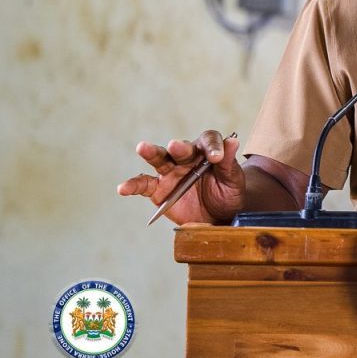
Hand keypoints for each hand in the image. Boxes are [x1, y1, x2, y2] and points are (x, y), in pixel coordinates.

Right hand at [117, 130, 245, 224]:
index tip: (217, 157)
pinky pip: (143, 185)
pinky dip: (132, 185)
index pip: (208, 140)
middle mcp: (186, 158)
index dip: (212, 146)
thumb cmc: (228, 194)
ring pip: (159, 159)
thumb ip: (229, 163)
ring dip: (151, 153)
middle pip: (180, 148)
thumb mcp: (233, 180)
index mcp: (207, 152)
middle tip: (176, 146)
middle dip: (179, 147)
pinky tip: (123, 188)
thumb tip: (233, 141)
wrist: (218, 217)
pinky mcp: (158, 190)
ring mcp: (170, 173)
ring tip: (142, 147)